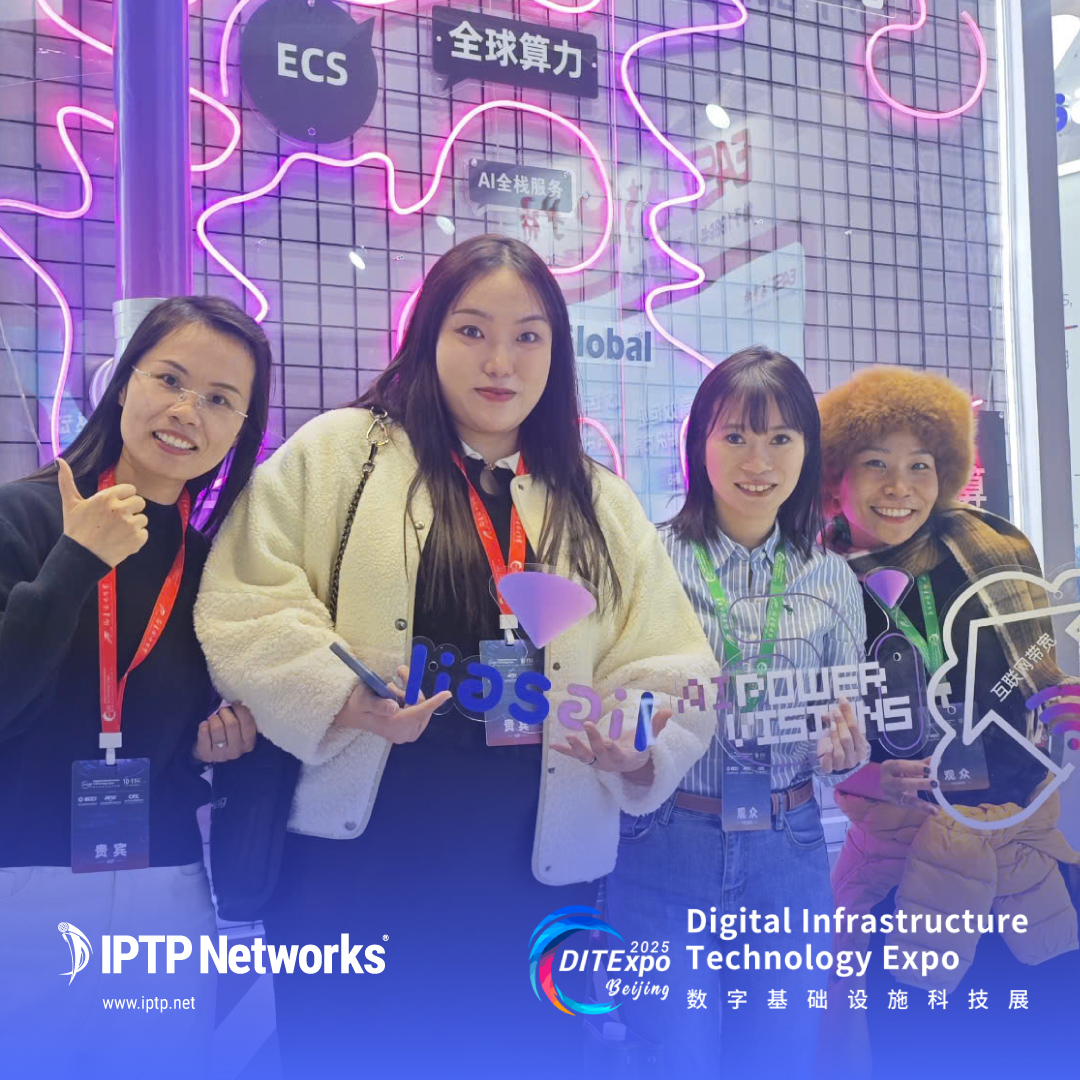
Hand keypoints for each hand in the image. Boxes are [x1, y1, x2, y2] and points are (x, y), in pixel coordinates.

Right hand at [57, 457, 147, 566]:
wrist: (80, 558)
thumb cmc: (75, 529)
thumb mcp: (70, 504)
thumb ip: (67, 481)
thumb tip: (60, 460)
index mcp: (107, 498)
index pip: (131, 489)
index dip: (123, 498)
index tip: (114, 507)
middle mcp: (120, 509)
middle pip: (140, 502)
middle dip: (131, 510)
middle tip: (116, 520)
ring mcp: (130, 525)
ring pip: (143, 519)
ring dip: (133, 525)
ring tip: (116, 532)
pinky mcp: (137, 540)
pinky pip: (144, 534)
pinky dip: (136, 539)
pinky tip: (121, 541)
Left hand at [194, 703, 257, 762]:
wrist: (209, 751)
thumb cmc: (227, 735)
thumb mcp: (239, 729)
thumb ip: (242, 717)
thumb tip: (238, 701)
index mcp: (248, 744)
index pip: (248, 724)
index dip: (241, 710)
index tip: (235, 703)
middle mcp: (236, 751)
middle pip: (232, 724)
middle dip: (225, 712)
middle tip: (222, 710)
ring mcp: (221, 755)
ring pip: (217, 728)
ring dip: (214, 718)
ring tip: (213, 718)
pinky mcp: (206, 755)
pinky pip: (204, 734)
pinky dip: (204, 726)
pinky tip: (205, 725)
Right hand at [332, 664, 450, 744]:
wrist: (353, 715)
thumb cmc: (358, 705)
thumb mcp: (363, 700)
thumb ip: (378, 704)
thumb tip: (395, 706)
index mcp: (393, 725)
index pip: (418, 712)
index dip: (433, 702)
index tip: (447, 694)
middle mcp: (402, 733)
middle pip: (421, 707)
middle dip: (412, 690)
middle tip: (400, 673)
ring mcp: (405, 734)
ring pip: (419, 707)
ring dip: (408, 694)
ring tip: (390, 688)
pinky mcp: (406, 732)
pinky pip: (417, 712)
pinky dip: (409, 700)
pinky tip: (394, 696)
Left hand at [553, 708, 672, 778]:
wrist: (629, 764)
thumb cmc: (638, 748)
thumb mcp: (648, 738)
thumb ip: (656, 725)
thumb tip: (669, 711)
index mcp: (624, 758)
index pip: (618, 754)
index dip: (613, 749)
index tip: (609, 742)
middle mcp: (609, 762)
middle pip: (600, 752)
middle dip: (593, 739)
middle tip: (588, 724)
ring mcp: (597, 761)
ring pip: (585, 756)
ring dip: (575, 747)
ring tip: (568, 738)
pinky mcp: (589, 758)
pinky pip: (575, 756)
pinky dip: (564, 751)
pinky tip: (553, 745)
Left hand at [817, 698, 869, 773]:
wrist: (834, 761)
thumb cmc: (840, 741)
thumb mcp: (841, 729)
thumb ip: (839, 718)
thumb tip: (833, 708)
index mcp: (861, 746)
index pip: (855, 729)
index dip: (848, 716)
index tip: (841, 703)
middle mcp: (854, 757)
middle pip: (848, 739)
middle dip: (841, 724)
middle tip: (834, 712)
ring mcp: (843, 765)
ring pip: (839, 751)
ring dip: (834, 737)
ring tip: (830, 725)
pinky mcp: (831, 769)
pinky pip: (829, 765)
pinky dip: (827, 757)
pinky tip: (826, 748)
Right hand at [879, 757, 937, 816]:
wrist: (887, 785)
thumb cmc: (899, 772)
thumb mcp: (907, 766)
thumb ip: (921, 763)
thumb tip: (936, 760)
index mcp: (888, 767)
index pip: (900, 766)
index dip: (914, 767)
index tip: (929, 769)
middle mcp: (887, 781)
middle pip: (902, 783)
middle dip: (920, 783)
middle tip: (935, 783)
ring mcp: (892, 794)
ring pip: (906, 798)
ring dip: (922, 802)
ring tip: (935, 806)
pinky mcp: (899, 803)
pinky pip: (912, 806)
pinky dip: (923, 808)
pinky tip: (934, 811)